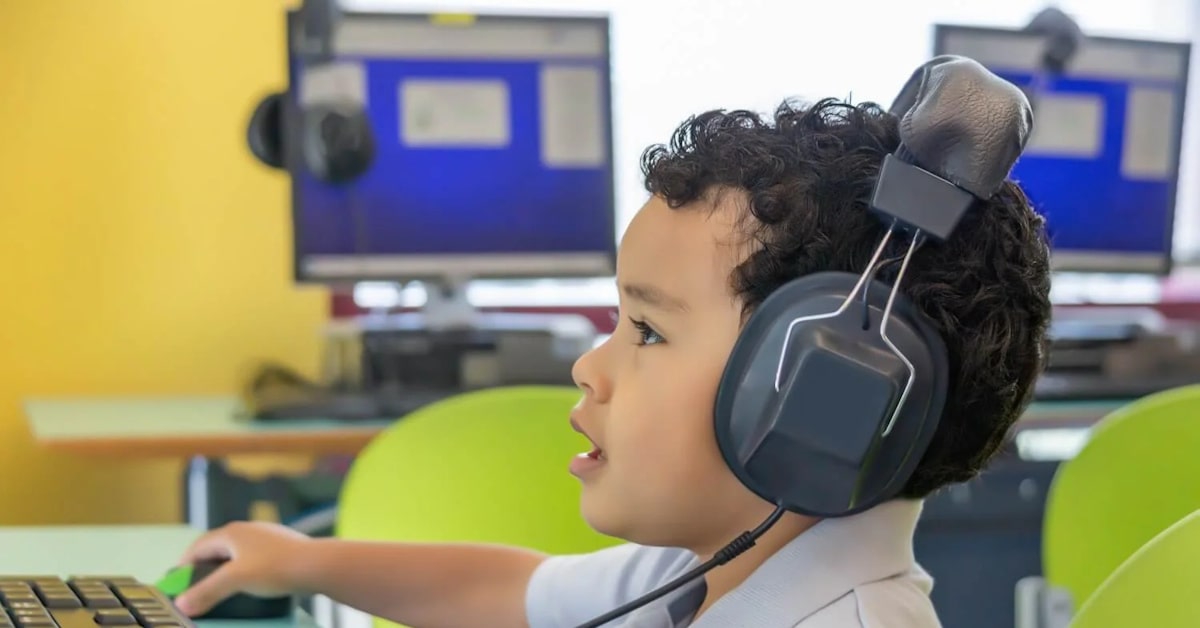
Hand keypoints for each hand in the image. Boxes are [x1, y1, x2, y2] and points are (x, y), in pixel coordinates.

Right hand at [173, 521, 312, 616]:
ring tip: (221, 588)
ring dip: (224, 570)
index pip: (197, 547)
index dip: (184, 565)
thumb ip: (207, 592)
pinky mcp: (280, 547)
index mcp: (231, 533)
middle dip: (203, 568)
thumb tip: (181, 604)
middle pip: (216, 549)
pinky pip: (253, 558)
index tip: (176, 582)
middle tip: (196, 588)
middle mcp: (247, 530)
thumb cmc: (276, 568)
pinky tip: (250, 583)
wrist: (317, 565)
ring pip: (236, 553)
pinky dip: (243, 570)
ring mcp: (265, 536)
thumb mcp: (235, 581)